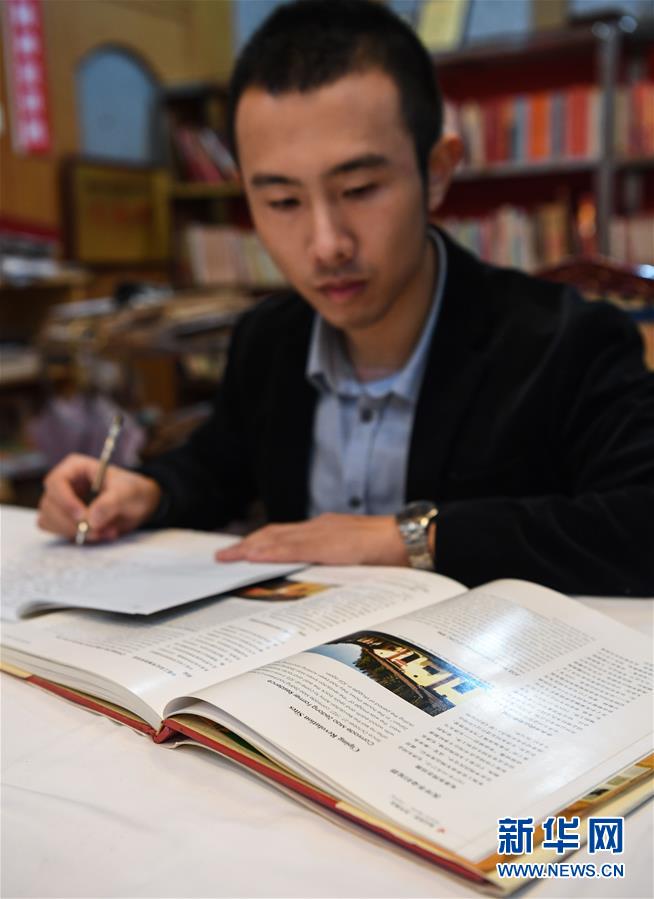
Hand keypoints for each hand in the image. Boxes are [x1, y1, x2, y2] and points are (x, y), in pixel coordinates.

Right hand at [38, 453, 161, 542]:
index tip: (82, 516)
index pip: (55, 482)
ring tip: (104, 532)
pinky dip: (76, 537)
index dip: (65, 501)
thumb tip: (90, 521)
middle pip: (50, 505)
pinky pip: (57, 531)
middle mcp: (63, 484)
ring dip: (75, 532)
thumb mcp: (127, 493)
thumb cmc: (133, 490)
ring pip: (50, 520)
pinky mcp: (64, 519)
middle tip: (98, 531)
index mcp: (75, 467)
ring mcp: (61, 502)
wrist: (139, 505)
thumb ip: (110, 503)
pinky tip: (98, 534)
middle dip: (72, 522)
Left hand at [215, 513, 409, 565]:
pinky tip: (254, 555)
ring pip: (277, 538)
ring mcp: (322, 532)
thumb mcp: (356, 558)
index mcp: (326, 531)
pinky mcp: (327, 542)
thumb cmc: (389, 552)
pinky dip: (269, 550)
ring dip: (251, 547)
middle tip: (223, 556)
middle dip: (248, 544)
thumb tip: (318, 579)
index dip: (262, 542)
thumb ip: (335, 563)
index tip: (242, 551)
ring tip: (229, 557)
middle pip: (274, 533)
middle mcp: (320, 527)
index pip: (286, 535)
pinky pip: (291, 546)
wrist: (410, 540)